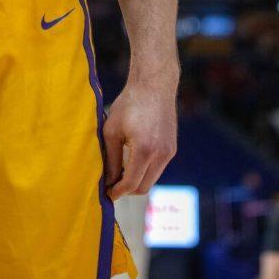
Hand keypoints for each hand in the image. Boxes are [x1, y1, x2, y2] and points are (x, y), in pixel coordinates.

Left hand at [102, 77, 176, 199]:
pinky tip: (132, 160)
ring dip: (136, 180)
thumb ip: (110, 159)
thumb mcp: (112, 130)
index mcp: (145, 150)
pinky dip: (145, 171)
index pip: (131, 183)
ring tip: (120, 172)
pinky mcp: (172, 148)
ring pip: (151, 180)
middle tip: (111, 184)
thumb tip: (108, 181)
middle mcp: (161, 154)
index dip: (117, 192)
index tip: (107, 193)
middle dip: (127, 190)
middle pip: (143, 187)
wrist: (154, 85)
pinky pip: (157, 169)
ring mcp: (169, 152)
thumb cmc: (129, 104)